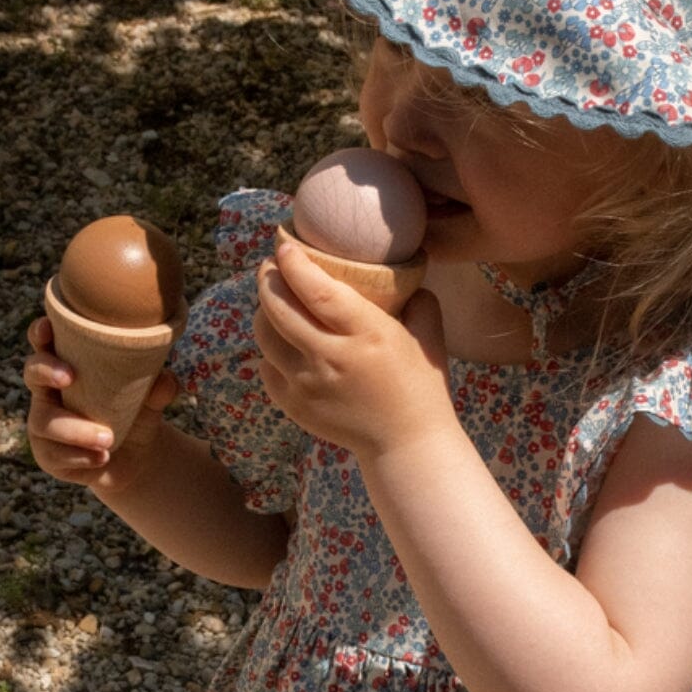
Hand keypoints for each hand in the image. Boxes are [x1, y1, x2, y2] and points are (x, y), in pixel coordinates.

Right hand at [23, 316, 177, 492]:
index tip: (49, 327)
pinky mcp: (48, 455)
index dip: (40, 332)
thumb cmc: (134, 414)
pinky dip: (81, 457)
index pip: (45, 342)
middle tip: (70, 377)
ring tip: (108, 439)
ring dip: (75, 429)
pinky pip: (55, 455)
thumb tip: (166, 380)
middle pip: (33, 372)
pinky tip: (101, 458)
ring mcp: (44, 424)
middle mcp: (49, 392)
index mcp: (67, 366)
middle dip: (47, 370)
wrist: (137, 458)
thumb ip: (158, 388)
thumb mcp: (150, 400)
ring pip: (44, 421)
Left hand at [253, 236, 455, 459]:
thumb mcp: (429, 338)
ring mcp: (307, 384)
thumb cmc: (420, 387)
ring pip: (265, 336)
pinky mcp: (294, 405)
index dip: (294, 264)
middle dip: (267, 279)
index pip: (316, 291)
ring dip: (263, 311)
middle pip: (278, 309)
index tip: (285, 246)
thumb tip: (404, 273)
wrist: (405, 445)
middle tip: (270, 266)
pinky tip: (281, 340)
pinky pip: (266, 366)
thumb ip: (418, 300)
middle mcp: (330, 358)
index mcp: (366, 334)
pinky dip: (269, 348)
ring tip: (273, 300)